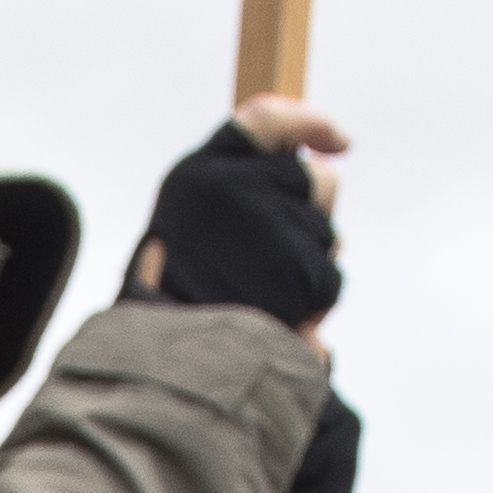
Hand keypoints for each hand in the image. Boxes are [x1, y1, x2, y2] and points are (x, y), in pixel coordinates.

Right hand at [127, 99, 344, 330]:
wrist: (152, 372)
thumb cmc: (170, 311)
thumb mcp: (187, 238)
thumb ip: (240, 198)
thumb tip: (328, 160)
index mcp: (194, 175)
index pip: (267, 121)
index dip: (310, 124)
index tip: (341, 144)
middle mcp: (224, 185)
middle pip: (316, 179)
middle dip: (313, 220)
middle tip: (275, 264)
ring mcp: (260, 223)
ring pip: (328, 234)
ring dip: (311, 269)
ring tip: (264, 300)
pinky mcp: (291, 268)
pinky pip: (329, 279)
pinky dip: (313, 305)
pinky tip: (278, 320)